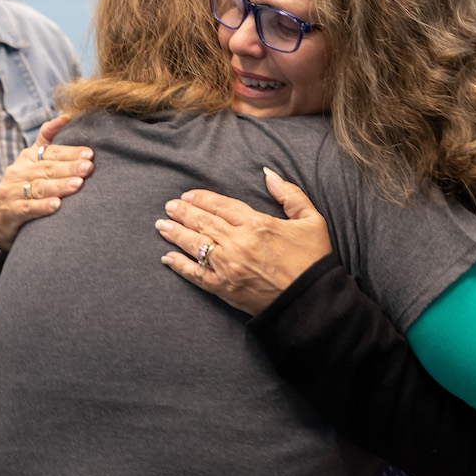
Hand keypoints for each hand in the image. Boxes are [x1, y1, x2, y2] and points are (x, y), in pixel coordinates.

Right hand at [0, 115, 93, 249]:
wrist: (1, 217)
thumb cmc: (25, 185)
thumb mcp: (33, 162)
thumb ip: (47, 140)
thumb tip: (66, 116)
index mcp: (27, 157)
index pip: (50, 152)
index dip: (70, 152)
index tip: (90, 154)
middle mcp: (18, 171)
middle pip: (47, 168)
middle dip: (69, 168)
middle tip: (89, 168)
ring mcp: (11, 191)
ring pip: (39, 187)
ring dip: (59, 185)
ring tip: (78, 185)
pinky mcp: (10, 211)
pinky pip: (28, 208)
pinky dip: (42, 206)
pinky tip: (57, 206)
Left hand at [155, 167, 332, 315]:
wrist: (310, 301)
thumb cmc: (313, 260)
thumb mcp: (312, 220)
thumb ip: (290, 194)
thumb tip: (269, 174)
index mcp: (257, 223)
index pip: (221, 205)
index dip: (202, 199)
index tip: (188, 196)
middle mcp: (238, 243)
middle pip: (203, 222)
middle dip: (183, 213)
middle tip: (169, 208)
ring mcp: (227, 266)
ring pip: (194, 245)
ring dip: (175, 234)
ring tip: (162, 226)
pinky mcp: (223, 288)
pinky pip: (195, 274)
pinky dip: (179, 266)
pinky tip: (167, 258)